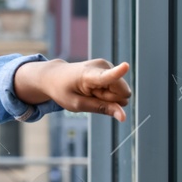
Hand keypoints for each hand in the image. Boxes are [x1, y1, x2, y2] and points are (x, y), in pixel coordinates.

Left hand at [16, 59, 131, 120]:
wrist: (55, 75)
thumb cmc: (64, 91)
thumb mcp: (78, 105)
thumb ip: (101, 109)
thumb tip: (123, 116)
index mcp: (89, 75)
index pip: (107, 75)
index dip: (118, 72)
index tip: (126, 66)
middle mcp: (102, 65)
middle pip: (123, 92)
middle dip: (112, 100)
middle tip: (92, 96)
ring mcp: (107, 64)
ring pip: (122, 91)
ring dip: (109, 96)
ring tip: (92, 92)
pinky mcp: (110, 66)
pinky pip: (119, 88)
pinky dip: (108, 92)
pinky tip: (95, 88)